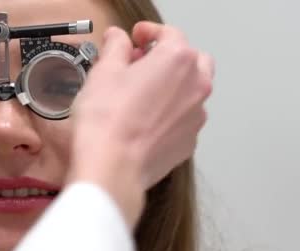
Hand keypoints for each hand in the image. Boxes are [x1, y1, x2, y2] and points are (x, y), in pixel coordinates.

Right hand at [68, 22, 214, 225]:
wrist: (113, 168)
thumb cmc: (107, 121)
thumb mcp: (103, 72)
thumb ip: (115, 48)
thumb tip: (118, 40)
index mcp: (177, 60)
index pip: (169, 34)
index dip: (149, 33)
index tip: (136, 38)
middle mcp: (195, 86)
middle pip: (191, 61)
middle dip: (168, 59)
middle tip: (141, 65)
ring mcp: (196, 117)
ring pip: (191, 92)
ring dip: (172, 88)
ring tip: (141, 97)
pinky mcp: (189, 143)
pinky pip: (184, 120)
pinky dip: (170, 115)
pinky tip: (145, 122)